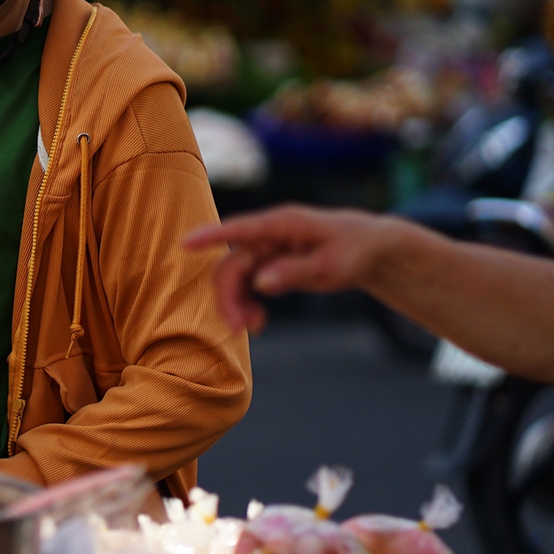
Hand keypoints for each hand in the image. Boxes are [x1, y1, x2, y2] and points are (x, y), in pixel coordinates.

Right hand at [183, 206, 401, 333]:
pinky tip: (258, 321)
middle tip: (240, 329)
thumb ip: (294, 272)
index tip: (186, 244)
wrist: (368, 248)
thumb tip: (260, 283)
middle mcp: (268, 235)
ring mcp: (266, 249)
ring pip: (235, 277)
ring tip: (255, 327)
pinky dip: (247, 303)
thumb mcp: (331, 266)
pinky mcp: (267, 263)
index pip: (241, 229)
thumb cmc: (353, 249)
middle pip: (232, 264)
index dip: (211, 236)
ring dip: (236, 303)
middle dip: (229, 296)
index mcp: (283, 224)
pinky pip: (246, 284)